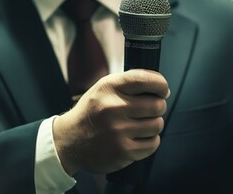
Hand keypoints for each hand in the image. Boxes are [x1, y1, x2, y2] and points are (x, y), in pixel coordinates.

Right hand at [53, 69, 169, 174]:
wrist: (69, 141)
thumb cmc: (92, 113)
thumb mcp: (102, 89)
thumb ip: (128, 82)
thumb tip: (161, 87)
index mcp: (109, 88)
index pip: (145, 80)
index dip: (161, 85)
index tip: (163, 90)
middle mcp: (113, 108)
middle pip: (157, 105)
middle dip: (158, 107)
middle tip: (149, 111)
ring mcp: (118, 131)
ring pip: (157, 125)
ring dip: (153, 125)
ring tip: (140, 125)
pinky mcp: (123, 151)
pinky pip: (153, 144)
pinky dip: (150, 141)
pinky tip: (138, 138)